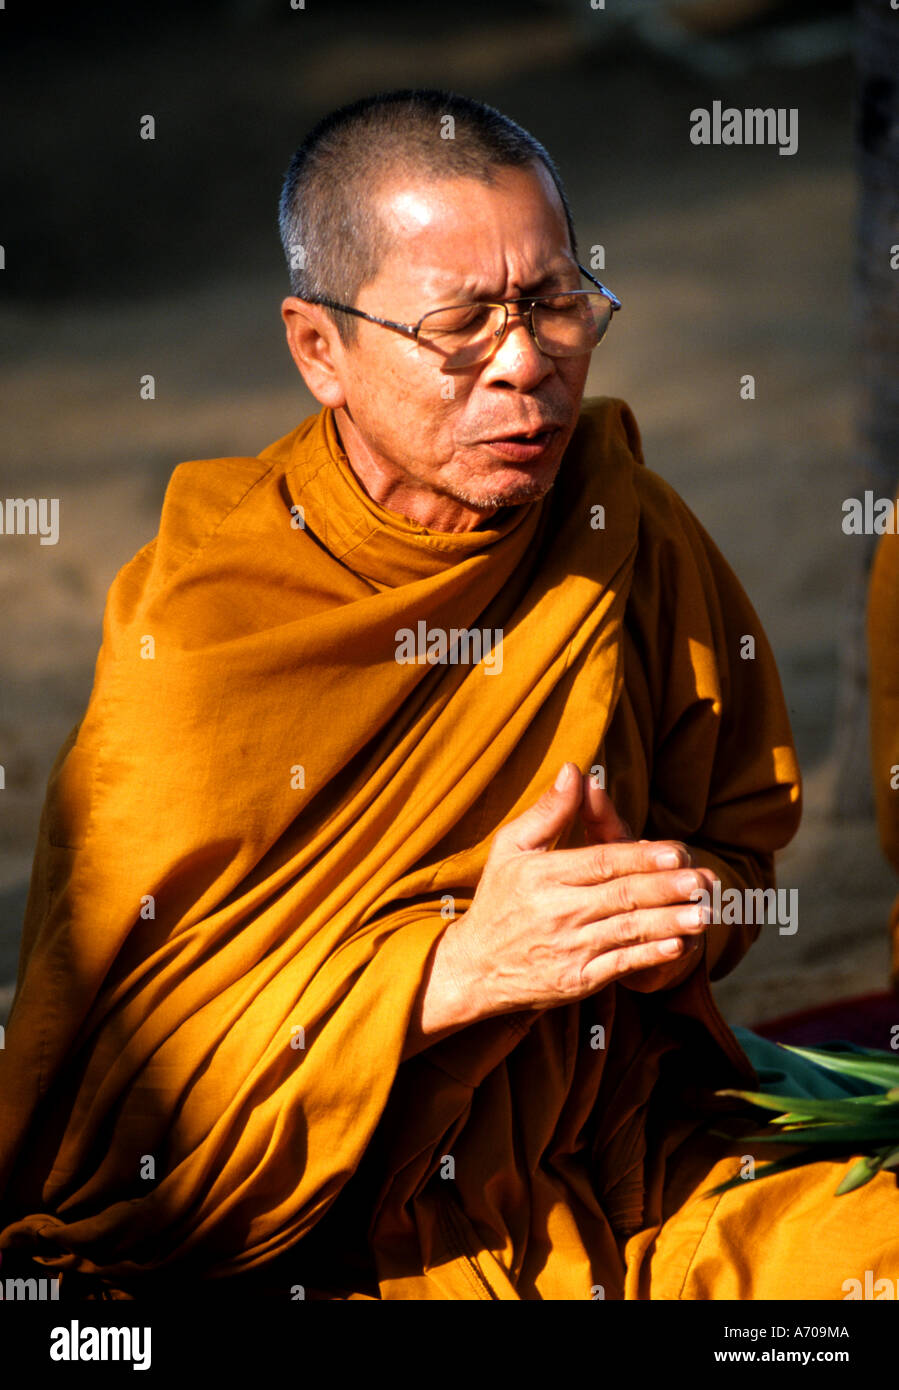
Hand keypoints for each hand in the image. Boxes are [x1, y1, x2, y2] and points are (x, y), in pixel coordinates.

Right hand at [443, 761, 713, 1019]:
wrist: (474, 968)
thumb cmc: (499, 899)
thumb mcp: (511, 848)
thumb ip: (548, 811)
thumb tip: (575, 771)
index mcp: (542, 875)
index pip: (601, 862)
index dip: (641, 857)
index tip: (677, 852)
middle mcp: (557, 911)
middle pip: (621, 896)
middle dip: (667, 889)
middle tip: (705, 880)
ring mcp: (568, 949)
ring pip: (627, 931)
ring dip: (669, 923)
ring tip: (704, 914)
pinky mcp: (576, 981)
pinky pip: (619, 966)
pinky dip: (649, 957)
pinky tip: (677, 946)